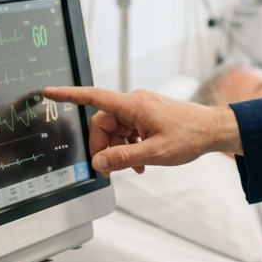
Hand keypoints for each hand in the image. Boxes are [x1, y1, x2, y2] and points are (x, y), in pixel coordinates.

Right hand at [43, 86, 241, 174]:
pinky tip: (141, 163)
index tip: (49, 92)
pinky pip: (128, 131)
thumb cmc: (190, 137)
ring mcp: (142, 109)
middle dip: (104, 147)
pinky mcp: (148, 116)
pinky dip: (130, 147)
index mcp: (134, 105)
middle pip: (103, 123)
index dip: (69, 95)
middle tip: (111, 170)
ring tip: (136, 168)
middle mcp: (135, 103)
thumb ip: (124, 158)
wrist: (213, 130)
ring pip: (115, 130)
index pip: (95, 97)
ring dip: (120, 150)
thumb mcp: (155, 153)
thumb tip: (98, 163)